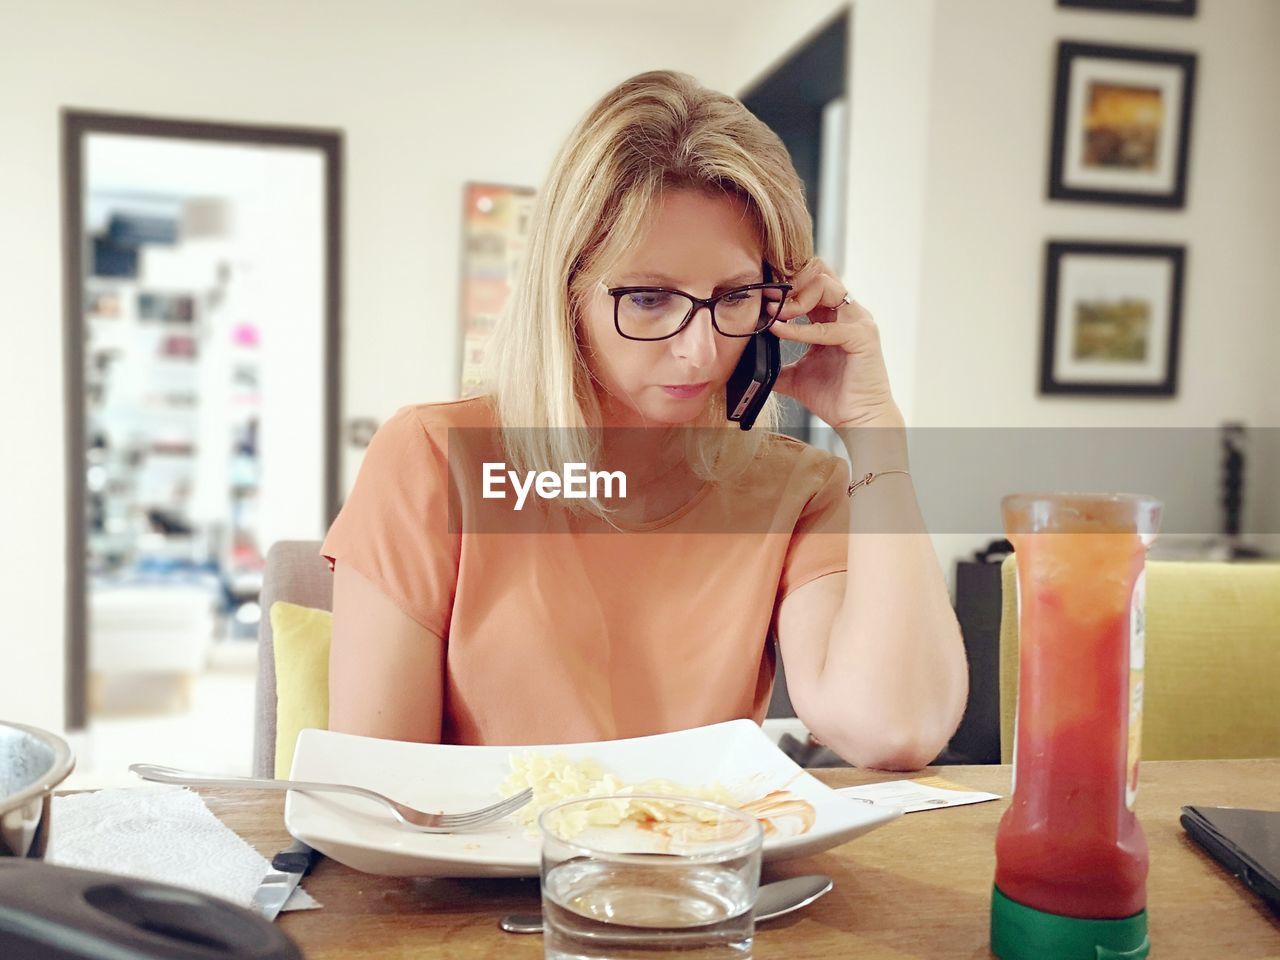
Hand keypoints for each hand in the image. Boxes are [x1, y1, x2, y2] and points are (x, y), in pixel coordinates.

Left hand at [770, 258, 900, 428]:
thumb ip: (777, 362)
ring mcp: (858, 321)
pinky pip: (827, 326)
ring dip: (795, 299)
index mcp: (833, 316)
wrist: (859, 420)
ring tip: (775, 315)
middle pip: (819, 272)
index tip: (762, 294)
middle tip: (767, 298)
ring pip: (826, 286)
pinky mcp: (862, 337)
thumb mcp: (795, 375)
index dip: (786, 282)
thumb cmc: (835, 396)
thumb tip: (749, 362)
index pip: (812, 280)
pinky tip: (780, 331)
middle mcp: (848, 312)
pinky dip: (800, 329)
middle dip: (789, 282)